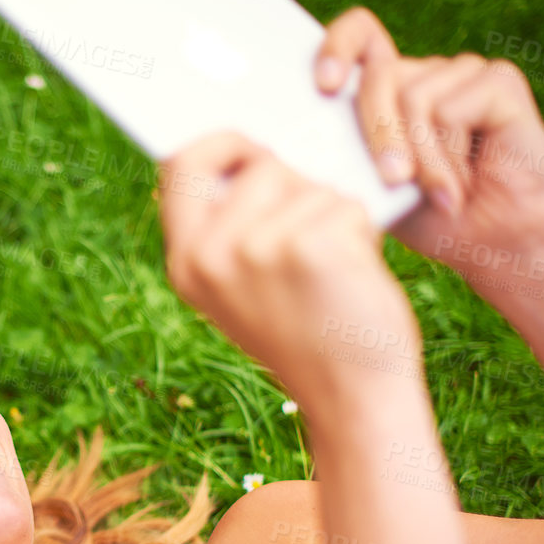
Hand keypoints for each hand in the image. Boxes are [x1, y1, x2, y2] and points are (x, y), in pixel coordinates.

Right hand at [157, 131, 422, 414]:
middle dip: (298, 188)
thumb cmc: (310, 334)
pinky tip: (354, 275)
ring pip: (309, 184)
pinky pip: (345, 203)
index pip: (181, 165)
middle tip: (311, 240)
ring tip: (333, 270)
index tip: (252, 147)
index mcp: (185, 262)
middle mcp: (210, 255)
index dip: (220, 144)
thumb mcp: (245, 287)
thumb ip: (232, 226)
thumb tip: (257, 151)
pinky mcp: (310, 246)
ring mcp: (257, 249)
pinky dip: (362, 231)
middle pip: (260, 167)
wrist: (353, 398)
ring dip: (334, 215)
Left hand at [314, 7, 543, 274]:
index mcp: (390, 90)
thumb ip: (347, 150)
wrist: (497, 242)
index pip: (359, 36)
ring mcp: (463, 73)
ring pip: (413, 97)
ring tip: (442, 193)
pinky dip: (449, 158)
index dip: (337, 46)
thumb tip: (308, 134)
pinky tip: (465, 183)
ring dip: (422, 160)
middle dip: (379, 134)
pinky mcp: (499, 81)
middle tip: (393, 180)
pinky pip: (450, 110)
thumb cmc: (433, 218)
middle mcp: (426, 73)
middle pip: (380, 75)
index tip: (325, 86)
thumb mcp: (376, 187)